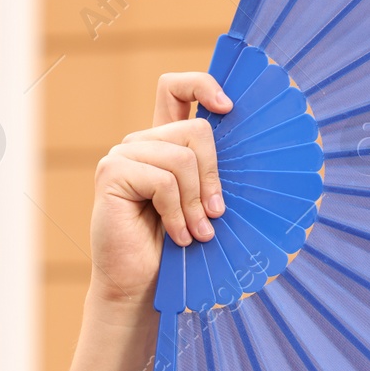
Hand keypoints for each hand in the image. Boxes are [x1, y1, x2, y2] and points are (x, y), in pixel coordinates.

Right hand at [88, 72, 231, 306]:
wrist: (143, 285)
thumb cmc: (181, 249)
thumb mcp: (206, 204)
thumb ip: (215, 175)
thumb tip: (258, 149)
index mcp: (164, 143)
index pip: (176, 88)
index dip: (203, 85)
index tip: (228, 108)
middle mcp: (142, 143)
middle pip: (195, 129)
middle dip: (213, 177)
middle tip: (214, 215)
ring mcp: (123, 155)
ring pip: (182, 158)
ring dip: (195, 204)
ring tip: (196, 233)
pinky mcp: (112, 173)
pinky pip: (164, 181)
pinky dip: (177, 214)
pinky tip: (177, 237)